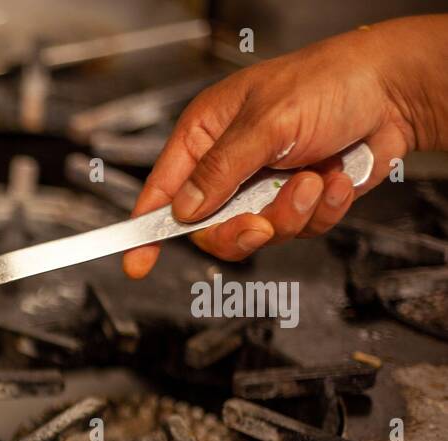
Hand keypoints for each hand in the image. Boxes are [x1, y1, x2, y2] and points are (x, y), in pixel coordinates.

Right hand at [122, 18, 443, 278]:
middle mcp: (230, 165)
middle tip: (261, 223)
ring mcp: (265, 186)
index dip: (146, 230)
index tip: (137, 265)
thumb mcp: (265, 122)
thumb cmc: (329, 82)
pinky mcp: (300, 202)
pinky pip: (299, 230)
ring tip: (315, 179)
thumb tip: (184, 210)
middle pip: (209, 227)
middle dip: (240, 230)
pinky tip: (337, 177)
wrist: (396, 90)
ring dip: (292, 212)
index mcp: (205, 135)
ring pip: (258, 233)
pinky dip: (323, 209)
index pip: (162, 191)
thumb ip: (220, 171)